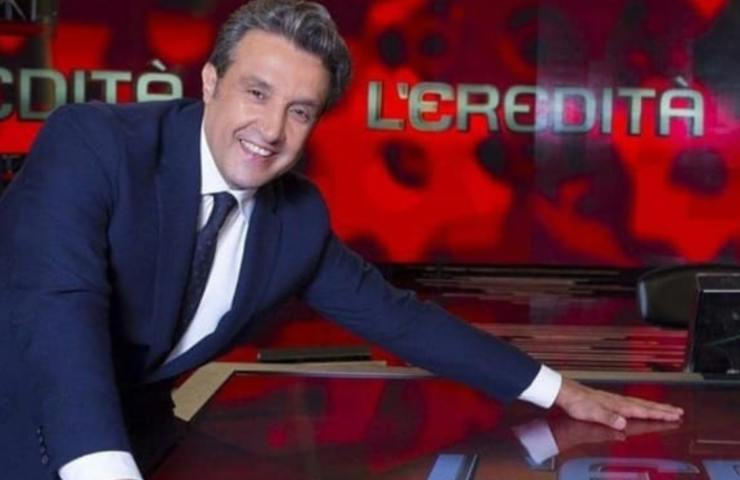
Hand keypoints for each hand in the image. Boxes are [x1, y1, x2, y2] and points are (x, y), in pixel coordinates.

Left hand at [554, 378, 683, 429]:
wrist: (564, 392)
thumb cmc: (577, 402)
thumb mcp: (591, 413)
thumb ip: (608, 418)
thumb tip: (623, 423)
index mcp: (617, 406)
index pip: (643, 411)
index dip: (659, 414)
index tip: (675, 415)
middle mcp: (618, 401)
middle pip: (645, 405)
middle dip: (662, 409)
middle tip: (679, 412)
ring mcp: (614, 400)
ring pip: (639, 403)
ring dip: (654, 406)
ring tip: (666, 408)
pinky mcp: (608, 400)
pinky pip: (631, 403)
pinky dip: (641, 405)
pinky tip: (640, 406)